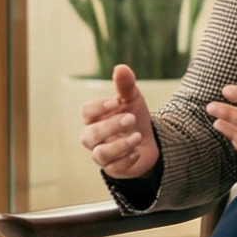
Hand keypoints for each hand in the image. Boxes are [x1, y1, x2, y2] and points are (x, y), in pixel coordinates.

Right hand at [80, 65, 158, 180]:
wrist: (149, 140)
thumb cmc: (133, 116)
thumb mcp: (133, 99)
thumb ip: (126, 85)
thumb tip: (121, 68)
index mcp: (95, 117)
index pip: (87, 112)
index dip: (98, 108)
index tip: (115, 102)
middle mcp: (93, 137)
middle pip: (91, 135)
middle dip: (110, 127)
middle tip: (131, 119)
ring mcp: (102, 155)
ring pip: (100, 154)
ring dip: (119, 146)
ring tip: (137, 137)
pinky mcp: (114, 169)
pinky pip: (114, 168)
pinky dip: (126, 160)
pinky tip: (138, 152)